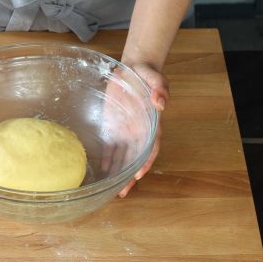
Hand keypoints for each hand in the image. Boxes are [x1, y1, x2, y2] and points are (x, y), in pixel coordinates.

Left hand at [101, 62, 167, 197]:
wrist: (134, 69)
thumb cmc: (147, 75)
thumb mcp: (156, 78)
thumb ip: (160, 89)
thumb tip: (160, 102)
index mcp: (150, 124)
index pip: (150, 147)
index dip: (145, 161)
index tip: (138, 173)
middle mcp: (138, 132)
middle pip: (135, 158)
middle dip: (129, 176)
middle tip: (122, 192)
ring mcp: (126, 131)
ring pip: (122, 157)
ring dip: (118, 173)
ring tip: (112, 190)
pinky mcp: (113, 127)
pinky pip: (110, 147)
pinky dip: (107, 160)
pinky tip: (102, 170)